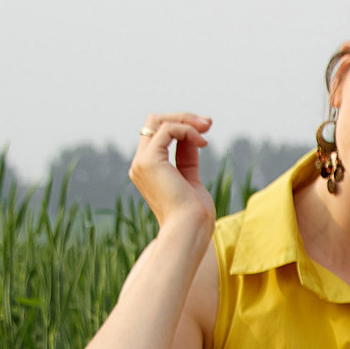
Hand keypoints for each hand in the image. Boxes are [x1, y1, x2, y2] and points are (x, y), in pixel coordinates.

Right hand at [131, 112, 214, 229]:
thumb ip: (187, 158)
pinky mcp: (150, 161)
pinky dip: (187, 130)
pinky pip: (167, 130)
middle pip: (155, 123)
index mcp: (148, 171)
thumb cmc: (194, 216)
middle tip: (208, 123)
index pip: (159, 136)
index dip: (182, 128)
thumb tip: (195, 137)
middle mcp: (140, 165)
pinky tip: (202, 143)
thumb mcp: (191, 180)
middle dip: (183, 118)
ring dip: (186, 120)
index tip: (205, 132)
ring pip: (158, 121)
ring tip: (207, 128)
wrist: (190, 231)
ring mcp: (142, 162)